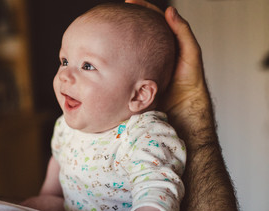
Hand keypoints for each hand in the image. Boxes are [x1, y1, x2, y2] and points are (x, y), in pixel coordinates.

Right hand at [125, 0, 209, 126]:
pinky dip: (121, 56)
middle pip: (140, 31)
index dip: (143, 8)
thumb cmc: (190, 81)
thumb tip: (169, 11)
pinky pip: (128, 62)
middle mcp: (155, 50)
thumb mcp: (191, 53)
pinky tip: (113, 51)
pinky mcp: (138, 74)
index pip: (154, 19)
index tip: (129, 2)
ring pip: (132, 46)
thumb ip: (182, 32)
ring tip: (112, 29)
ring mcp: (145, 62)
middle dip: (129, 20)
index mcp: (167, 42)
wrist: (183, 106)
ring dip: (123, 38)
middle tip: (116, 13)